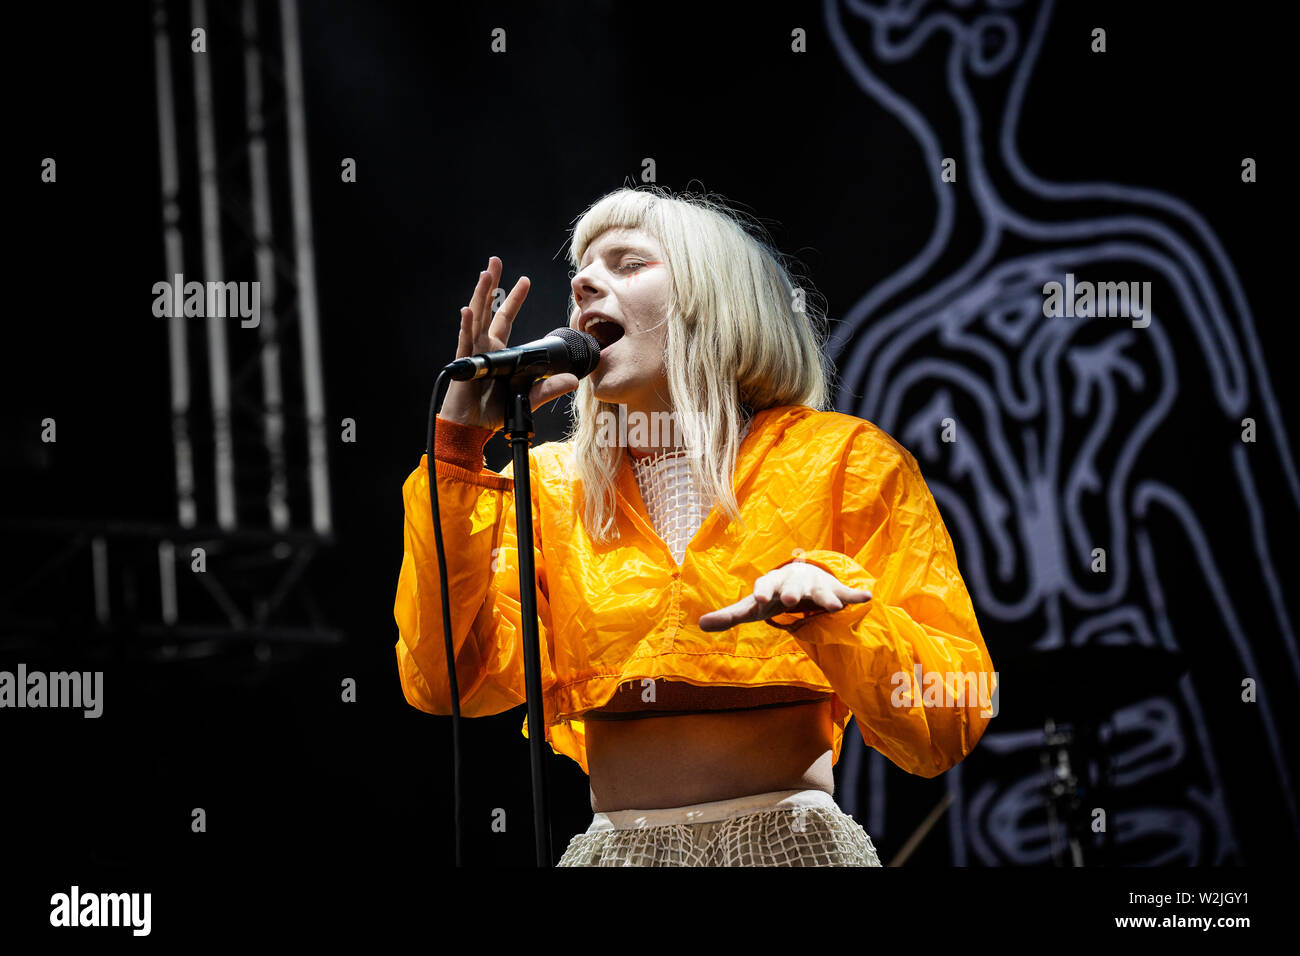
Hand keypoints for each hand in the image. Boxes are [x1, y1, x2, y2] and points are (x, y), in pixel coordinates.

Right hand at [439, 256, 580, 430]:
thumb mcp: (528, 397)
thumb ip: (549, 387)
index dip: (514, 299)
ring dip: (480, 295)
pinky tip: (468, 310)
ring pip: (476, 317)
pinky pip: (466, 341)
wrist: (473, 428)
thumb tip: (573, 379)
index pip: (505, 318)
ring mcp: (473, 352)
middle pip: (488, 309)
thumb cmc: (494, 412)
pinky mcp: (465, 364)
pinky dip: (467, 325)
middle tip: (495, 261)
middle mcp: (484, 346)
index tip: (524, 280)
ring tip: (485, 273)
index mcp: (499, 351)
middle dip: (492, 284)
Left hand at [697, 562, 870, 631]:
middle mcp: (793, 582)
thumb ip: (730, 616)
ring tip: (834, 608)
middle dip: (791, 592)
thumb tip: (700, 625)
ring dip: (827, 597)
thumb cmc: (774, 596)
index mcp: (772, 584)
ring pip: (821, 591)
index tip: (760, 599)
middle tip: (790, 601)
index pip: (764, 585)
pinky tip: (866, 598)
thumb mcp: (753, 607)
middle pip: (792, 586)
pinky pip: (847, 594)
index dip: (762, 591)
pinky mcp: (835, 593)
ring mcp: (816, 586)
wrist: (804, 577)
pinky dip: (856, 596)